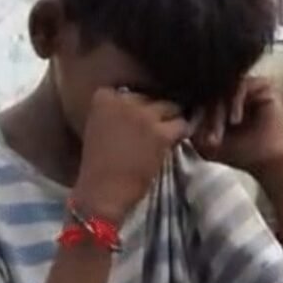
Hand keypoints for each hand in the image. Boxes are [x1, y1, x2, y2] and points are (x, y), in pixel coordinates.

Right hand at [73, 87, 190, 224]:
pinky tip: (179, 140)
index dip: (140, 104)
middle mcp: (123, 100)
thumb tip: (146, 107)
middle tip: (159, 127)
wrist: (101, 193)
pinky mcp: (160, 134)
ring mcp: (143, 116)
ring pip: (171, 107)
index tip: (140, 118)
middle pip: (153, 97)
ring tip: (171, 132)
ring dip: (173, 119)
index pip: (132, 89)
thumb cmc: (98, 166)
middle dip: (157, 111)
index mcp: (103, 97)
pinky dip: (184, 131)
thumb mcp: (101, 128)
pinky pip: (182, 125)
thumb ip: (119, 113)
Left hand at [192, 77, 282, 182]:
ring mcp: (251, 86)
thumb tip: (177, 113)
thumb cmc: (242, 154)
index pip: (201, 96)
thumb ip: (192, 127)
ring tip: (220, 135)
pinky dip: (234, 104)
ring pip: (223, 90)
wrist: (270, 162)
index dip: (194, 112)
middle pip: (210, 92)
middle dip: (206, 117)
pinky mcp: (264, 85)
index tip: (191, 132)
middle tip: (208, 139)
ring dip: (218, 113)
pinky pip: (240, 86)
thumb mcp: (207, 143)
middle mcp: (237, 91)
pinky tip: (236, 121)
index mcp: (224, 101)